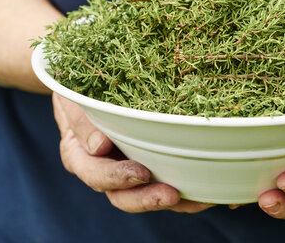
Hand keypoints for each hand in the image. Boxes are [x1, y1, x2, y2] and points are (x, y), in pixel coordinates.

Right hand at [52, 93, 213, 212]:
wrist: (86, 83)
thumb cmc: (78, 88)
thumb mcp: (73, 97)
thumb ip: (82, 120)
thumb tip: (98, 146)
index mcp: (81, 156)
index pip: (96, 175)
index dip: (118, 178)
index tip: (140, 173)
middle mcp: (105, 169)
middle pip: (123, 196)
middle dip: (148, 199)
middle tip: (172, 195)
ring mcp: (129, 167)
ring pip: (150, 193)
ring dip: (176, 200)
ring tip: (202, 198)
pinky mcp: (151, 161)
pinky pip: (168, 178)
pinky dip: (189, 186)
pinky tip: (211, 188)